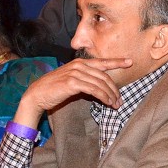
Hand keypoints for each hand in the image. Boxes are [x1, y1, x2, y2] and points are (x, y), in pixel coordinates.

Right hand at [11, 57, 131, 127]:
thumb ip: (85, 80)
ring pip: (101, 83)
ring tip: (116, 105)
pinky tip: (107, 102)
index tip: (130, 61)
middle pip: (105, 76)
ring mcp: (76, 73)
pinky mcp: (73, 83)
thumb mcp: (72, 81)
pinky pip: (94, 90)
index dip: (117, 62)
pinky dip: (103, 97)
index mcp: (80, 63)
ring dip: (111, 95)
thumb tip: (100, 88)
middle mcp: (79, 65)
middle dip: (115, 89)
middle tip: (120, 101)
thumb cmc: (54, 89)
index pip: (102, 62)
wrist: (37, 94)